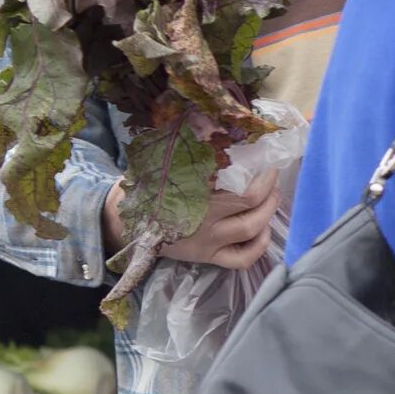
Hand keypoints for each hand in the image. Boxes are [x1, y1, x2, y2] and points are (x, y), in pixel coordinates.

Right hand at [107, 172, 278, 268]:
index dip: (264, 177)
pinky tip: (263, 232)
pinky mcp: (207, 258)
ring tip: (272, 199)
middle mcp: (204, 221)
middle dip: (270, 191)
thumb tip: (219, 133)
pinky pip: (241, 260)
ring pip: (251, 230)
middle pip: (251, 207)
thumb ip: (191, 156)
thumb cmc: (148, 187)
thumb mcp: (166, 167)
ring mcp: (207, 243)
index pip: (242, 189)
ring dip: (269, 213)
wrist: (122, 220)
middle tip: (272, 179)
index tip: (269, 165)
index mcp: (195, 195)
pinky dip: (259, 247)